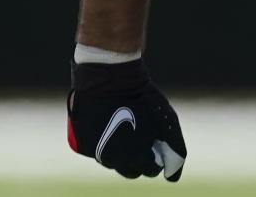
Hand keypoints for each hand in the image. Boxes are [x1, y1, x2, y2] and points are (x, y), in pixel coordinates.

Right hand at [67, 59, 186, 181]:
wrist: (109, 78)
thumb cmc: (142, 97)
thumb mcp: (167, 120)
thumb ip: (174, 148)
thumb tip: (173, 177)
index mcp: (135, 157)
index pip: (151, 170)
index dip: (158, 158)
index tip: (158, 144)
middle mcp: (113, 160)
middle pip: (131, 171)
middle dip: (140, 159)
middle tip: (144, 139)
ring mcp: (95, 153)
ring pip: (113, 162)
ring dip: (122, 152)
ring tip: (127, 130)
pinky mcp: (81, 144)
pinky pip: (97, 152)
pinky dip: (105, 144)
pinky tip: (110, 126)